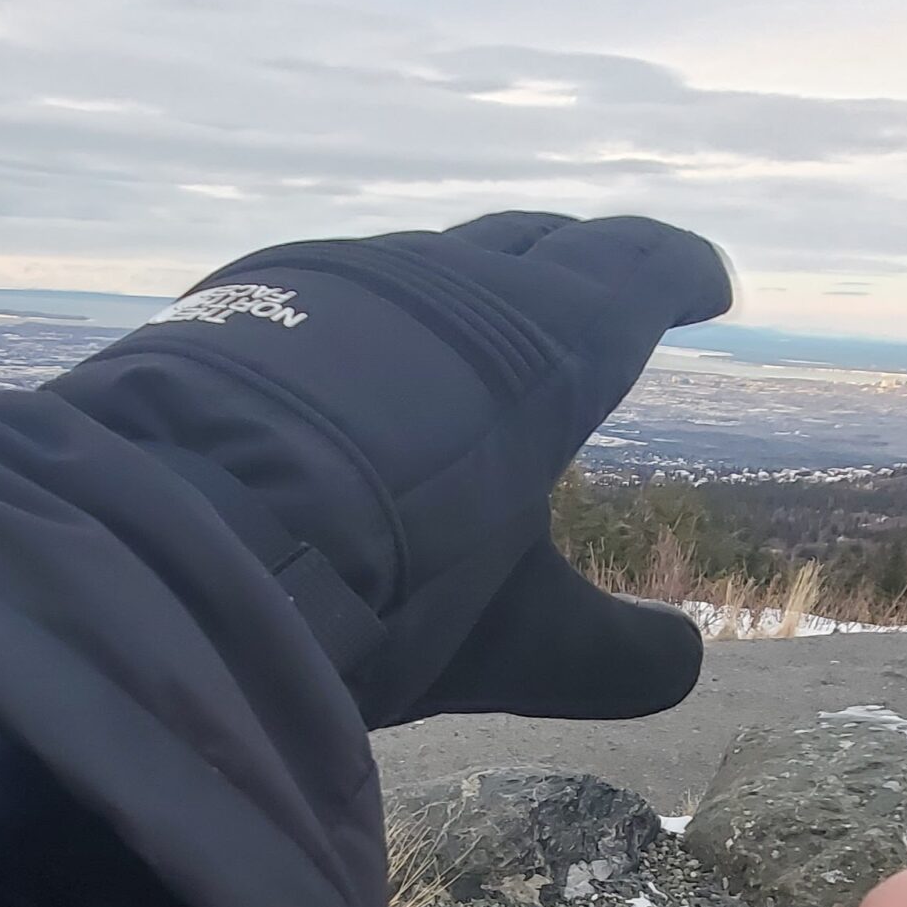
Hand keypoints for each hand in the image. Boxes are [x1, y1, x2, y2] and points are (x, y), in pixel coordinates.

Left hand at [51, 212, 732, 728]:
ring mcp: (358, 278)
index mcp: (556, 342)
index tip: (709, 287)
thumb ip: (610, 656)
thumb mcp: (521, 642)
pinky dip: (392, 308)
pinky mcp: (267, 296)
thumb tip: (684, 663)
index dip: (681, 274)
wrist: (197, 523)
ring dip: (484, 278)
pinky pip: (358, 283)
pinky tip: (367, 347)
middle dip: (593, 259)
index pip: (640, 274)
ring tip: (492, 314)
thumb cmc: (395, 579)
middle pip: (548, 243)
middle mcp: (464, 283)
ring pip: (446, 256)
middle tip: (616, 279)